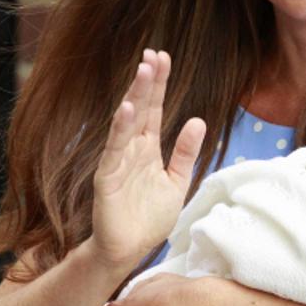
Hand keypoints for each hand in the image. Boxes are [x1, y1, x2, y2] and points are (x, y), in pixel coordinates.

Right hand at [90, 50, 205, 269]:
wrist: (128, 251)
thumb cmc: (149, 218)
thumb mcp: (176, 182)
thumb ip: (184, 152)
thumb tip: (198, 119)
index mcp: (147, 148)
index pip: (154, 109)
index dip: (159, 84)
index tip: (163, 57)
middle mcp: (131, 149)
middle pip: (141, 108)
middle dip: (147, 81)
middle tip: (153, 54)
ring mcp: (117, 161)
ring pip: (127, 122)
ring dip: (135, 96)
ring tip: (143, 70)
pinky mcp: (107, 178)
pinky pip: (114, 150)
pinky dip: (119, 129)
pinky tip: (126, 110)